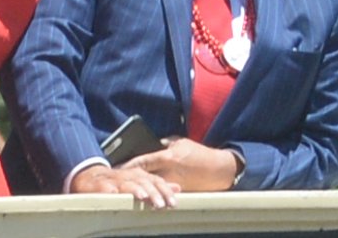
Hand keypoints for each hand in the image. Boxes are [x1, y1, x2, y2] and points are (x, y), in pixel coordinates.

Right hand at [68, 163, 178, 208]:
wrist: (88, 176)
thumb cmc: (117, 182)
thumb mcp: (139, 182)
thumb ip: (157, 185)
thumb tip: (177, 188)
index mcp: (138, 176)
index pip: (154, 181)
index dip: (164, 191)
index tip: (173, 202)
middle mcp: (127, 176)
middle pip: (142, 182)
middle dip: (152, 192)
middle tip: (160, 204)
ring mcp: (112, 180)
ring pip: (125, 184)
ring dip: (134, 189)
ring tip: (142, 196)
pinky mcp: (97, 185)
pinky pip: (103, 187)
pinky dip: (108, 190)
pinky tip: (113, 194)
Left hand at [124, 136, 240, 190]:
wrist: (218, 169)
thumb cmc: (198, 152)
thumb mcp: (180, 142)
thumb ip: (164, 144)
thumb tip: (150, 145)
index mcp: (169, 157)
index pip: (144, 161)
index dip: (130, 165)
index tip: (118, 167)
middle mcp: (170, 172)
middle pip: (146, 177)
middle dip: (132, 179)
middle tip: (119, 181)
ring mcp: (174, 184)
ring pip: (153, 187)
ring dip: (142, 188)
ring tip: (129, 189)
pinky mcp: (179, 192)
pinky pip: (163, 192)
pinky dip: (154, 192)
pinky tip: (145, 194)